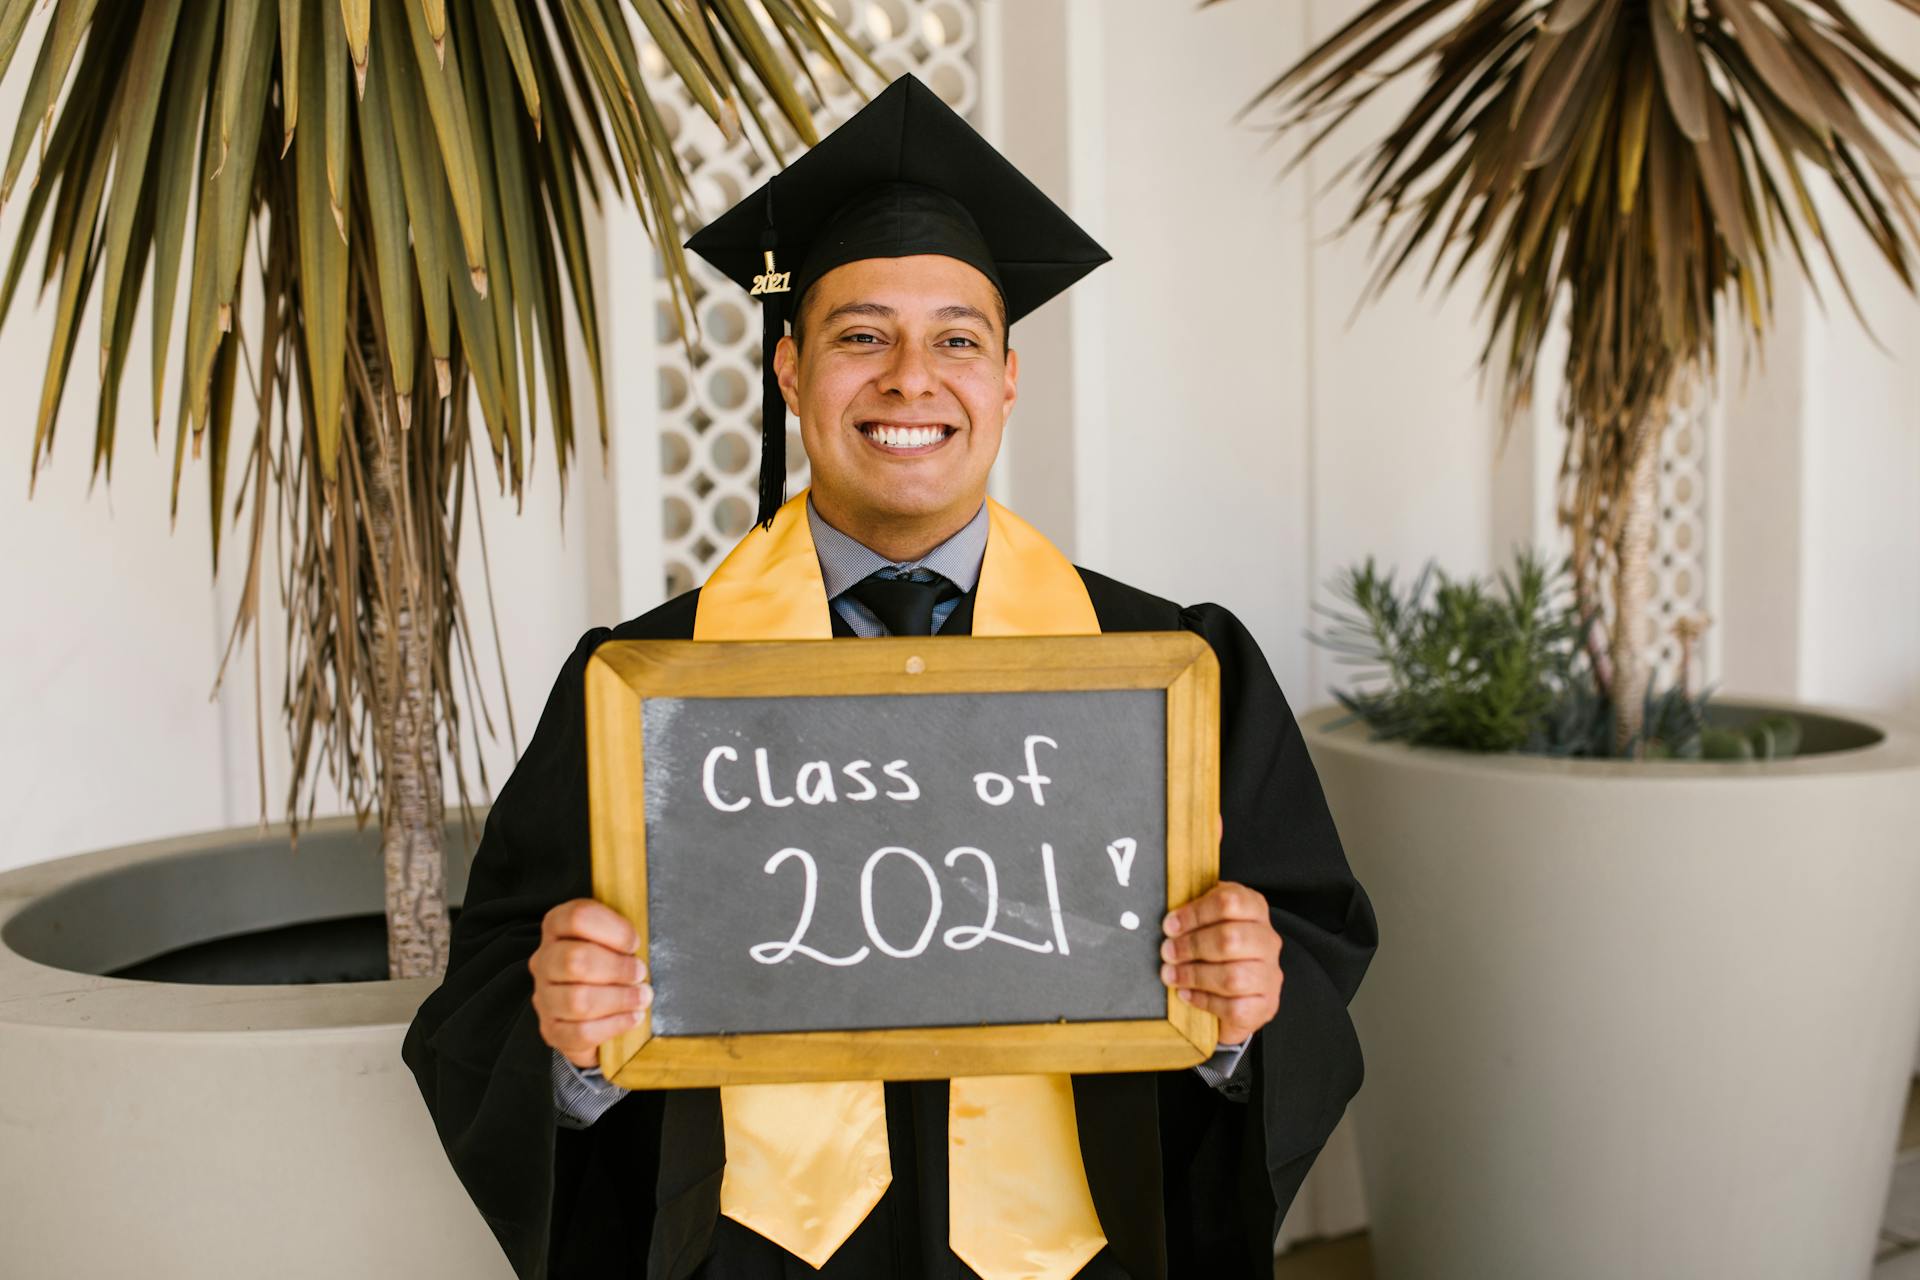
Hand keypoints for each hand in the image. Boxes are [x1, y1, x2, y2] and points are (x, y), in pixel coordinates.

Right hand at [530, 899, 651, 1068]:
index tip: (635, 943)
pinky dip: (613, 1025)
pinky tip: (633, 1018)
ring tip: (642, 997)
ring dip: (619, 999)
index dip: (613, 930)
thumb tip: (642, 944)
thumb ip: (624, 936)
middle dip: (617, 968)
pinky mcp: (551, 1030)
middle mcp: (544, 960)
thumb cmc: (610, 966)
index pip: (578, 917)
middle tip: (641, 973)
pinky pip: (581, 1032)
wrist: (593, 1010)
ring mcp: (544, 997)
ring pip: (577, 1000)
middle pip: (574, 959)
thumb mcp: (615, 941)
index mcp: (557, 928)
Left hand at [1160, 879, 1283, 1047]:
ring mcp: (1270, 975)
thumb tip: (1170, 921)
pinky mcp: (1265, 1005)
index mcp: (1254, 910)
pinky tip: (1187, 994)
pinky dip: (1205, 1001)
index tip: (1170, 926)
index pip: (1230, 902)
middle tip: (1168, 952)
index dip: (1195, 914)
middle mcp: (1268, 940)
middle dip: (1192, 946)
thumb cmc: (1216, 949)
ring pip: (1233, 976)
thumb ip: (1193, 914)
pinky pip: (1235, 1007)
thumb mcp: (1207, 920)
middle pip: (1231, 939)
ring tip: (1171, 975)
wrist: (1237, 990)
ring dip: (1194, 975)